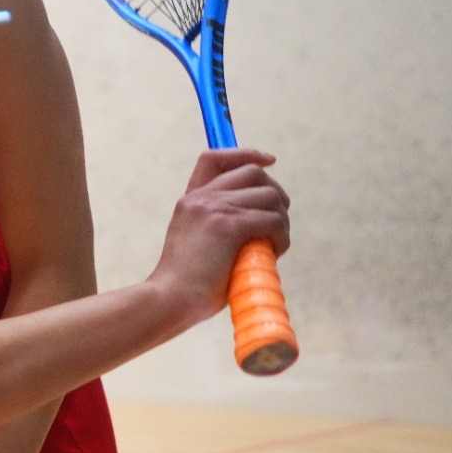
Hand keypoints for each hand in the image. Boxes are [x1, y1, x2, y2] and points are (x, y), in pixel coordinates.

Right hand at [149, 148, 290, 322]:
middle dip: (275, 195)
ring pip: (270, 196)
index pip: (214, 158)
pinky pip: (273, 220)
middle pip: (254, 173)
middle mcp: (202, 198)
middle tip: (276, 224)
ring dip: (281, 221)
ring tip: (273, 245)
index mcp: (190, 200)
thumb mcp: (195, 244)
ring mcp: (215, 209)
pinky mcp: (229, 226)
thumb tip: (256, 228)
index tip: (269, 160)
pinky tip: (273, 253)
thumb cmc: (185, 285)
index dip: (246, 154)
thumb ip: (216, 228)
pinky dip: (281, 237)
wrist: (170, 299)